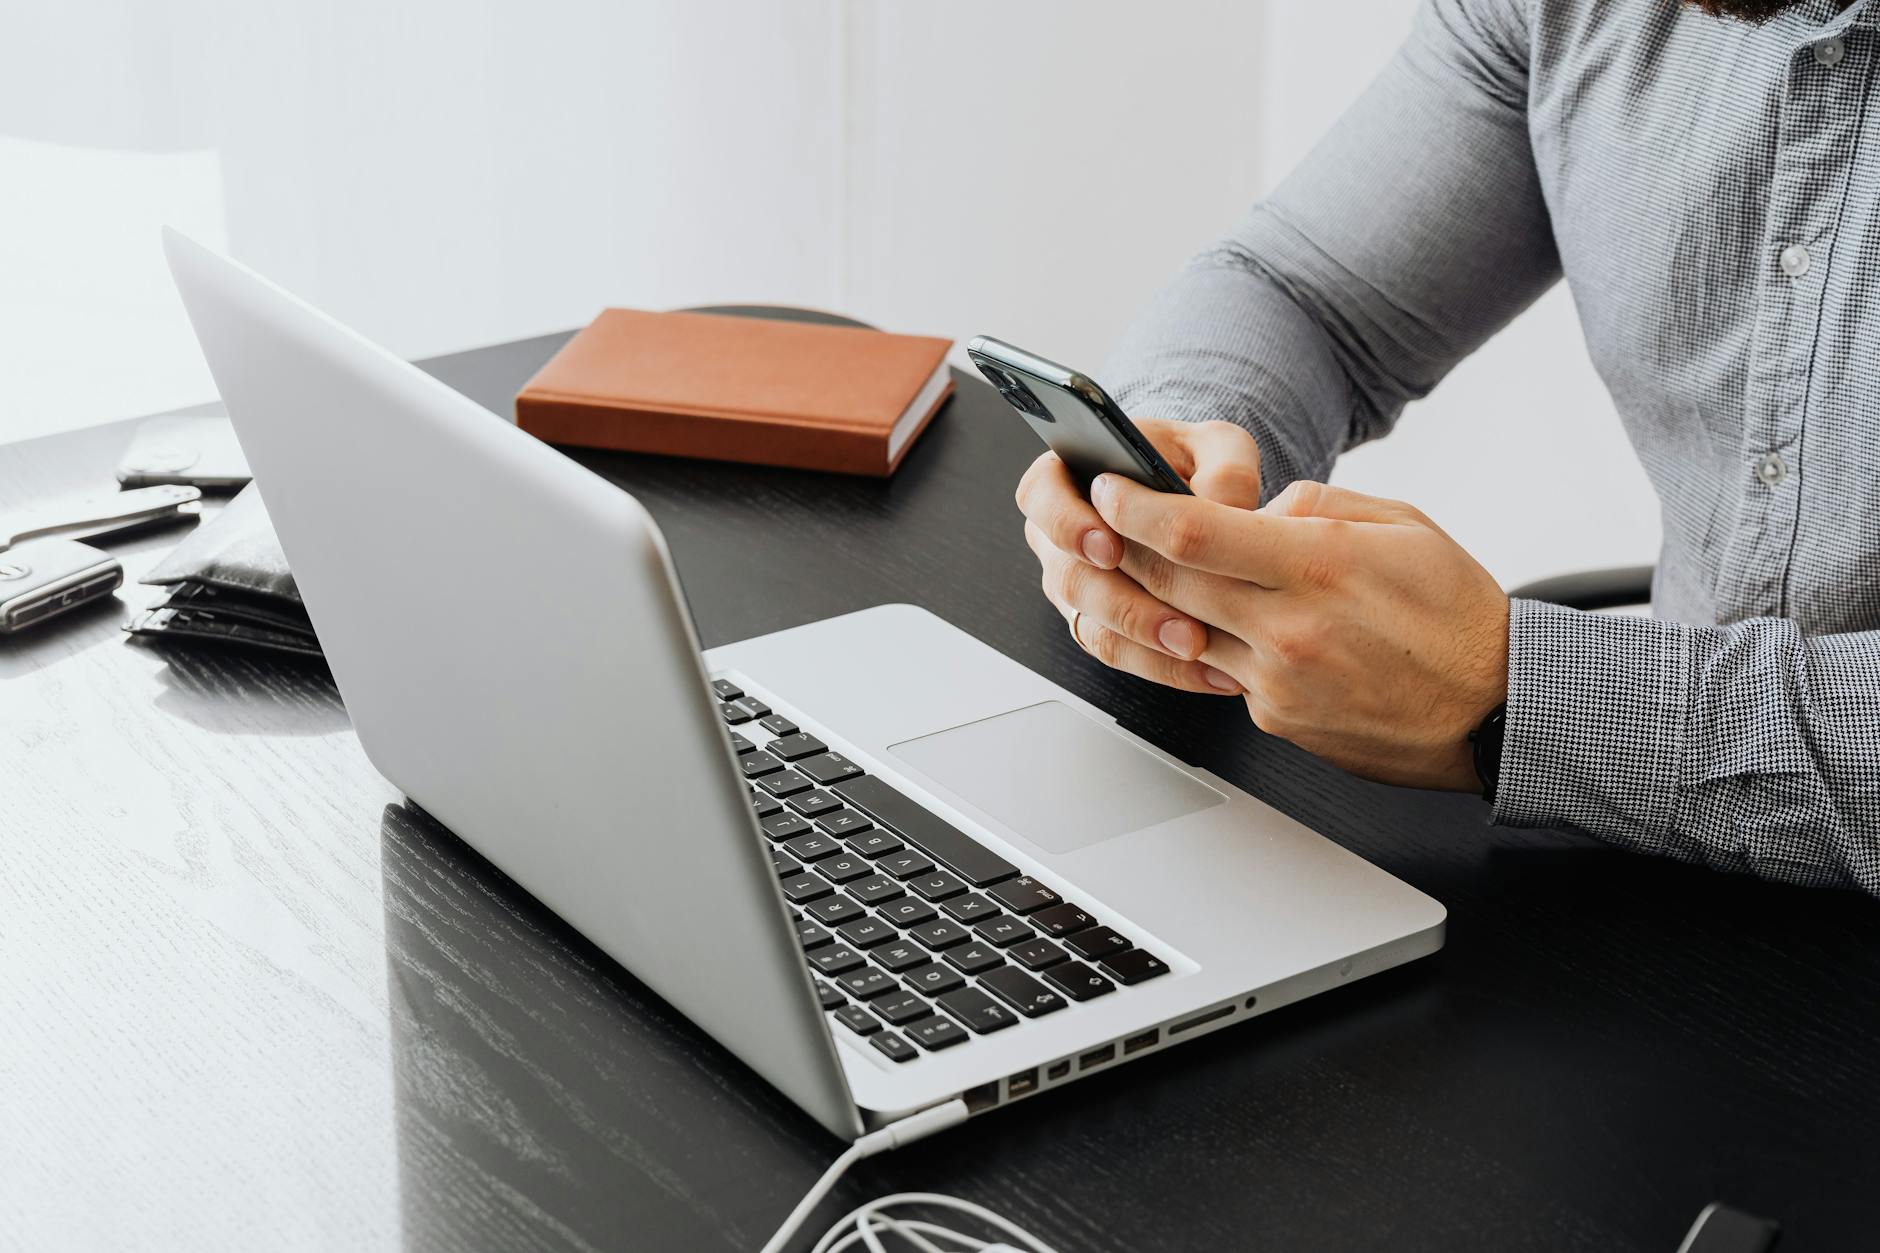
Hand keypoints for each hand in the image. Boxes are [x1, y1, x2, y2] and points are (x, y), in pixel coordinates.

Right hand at [1015, 419, 1261, 695]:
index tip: (1111, 547)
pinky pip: (1119, 653)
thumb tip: (1224, 502)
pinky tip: (1206, 666)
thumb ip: (1225, 467)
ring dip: (1144, 639)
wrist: (1213, 515)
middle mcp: (1062, 537)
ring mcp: (1079, 586)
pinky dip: (1161, 664)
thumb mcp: (1220, 448)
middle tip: (1169, 613)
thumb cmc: (1200, 467)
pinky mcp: (1102, 626)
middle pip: (1068, 576)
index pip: (1040, 496)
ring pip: (1091, 623)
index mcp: (1069, 476)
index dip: (1066, 524)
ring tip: (1195, 643)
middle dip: (1121, 602)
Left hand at [1090, 475, 1509, 791]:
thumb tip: (1253, 510)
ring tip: (1147, 570)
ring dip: (1154, 601)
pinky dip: (1210, 644)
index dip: (1135, 508)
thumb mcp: (1402, 525)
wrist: (1492, 711)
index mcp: (1317, 566)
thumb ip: (1317, 506)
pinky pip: (1220, 672)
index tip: (1109, 487)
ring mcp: (1277, 681)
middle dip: (1122, 549)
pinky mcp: (1275, 718)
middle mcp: (1288, 628)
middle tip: (1099, 522)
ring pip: (1182, 632)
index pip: (1193, 533)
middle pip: (1168, 583)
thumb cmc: (1455, 616)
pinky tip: (1222, 624)